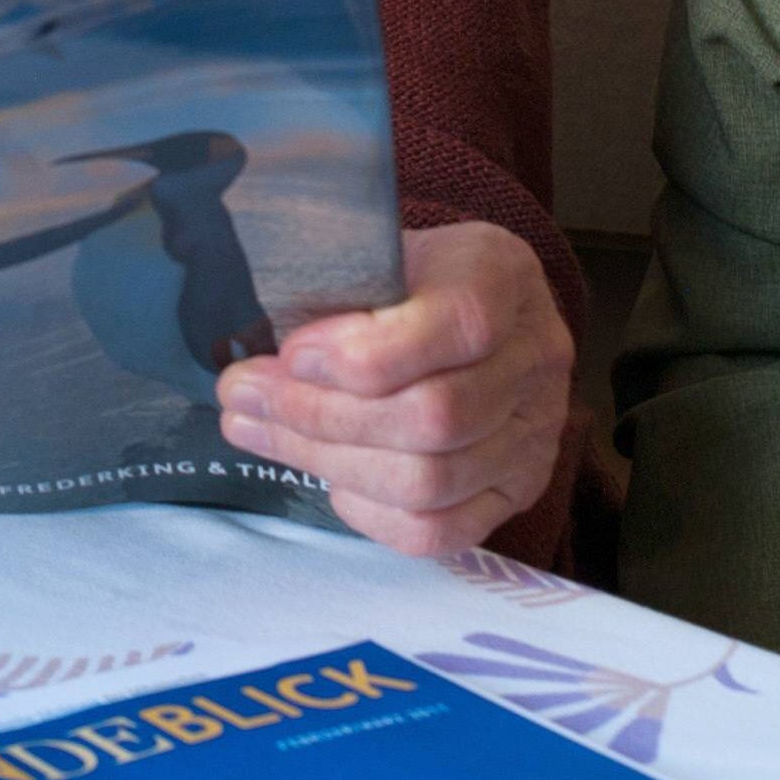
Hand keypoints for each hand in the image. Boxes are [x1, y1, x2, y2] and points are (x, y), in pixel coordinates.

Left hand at [216, 220, 572, 556]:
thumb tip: (253, 358)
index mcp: (502, 275)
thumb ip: (330, 291)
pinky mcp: (516, 490)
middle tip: (244, 396)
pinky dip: (371, 512)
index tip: (291, 353)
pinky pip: (442, 530)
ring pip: (431, 479)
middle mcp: (536, 357)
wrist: (472, 305)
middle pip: (436, 416)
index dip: (368, 352)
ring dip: (327, 461)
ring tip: (258, 430)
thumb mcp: (374, 250)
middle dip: (321, 414)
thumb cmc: (405, 275)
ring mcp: (535, 433)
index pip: (460, 324)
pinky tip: (327, 477)